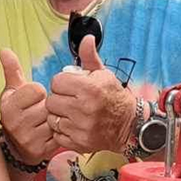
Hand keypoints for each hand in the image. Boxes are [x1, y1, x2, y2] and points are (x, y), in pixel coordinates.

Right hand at [0, 48, 54, 164]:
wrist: (15, 145)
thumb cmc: (17, 112)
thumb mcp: (13, 91)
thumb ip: (12, 70)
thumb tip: (4, 50)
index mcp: (9, 106)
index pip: (36, 89)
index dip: (38, 92)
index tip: (32, 98)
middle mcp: (15, 123)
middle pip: (47, 105)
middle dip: (47, 106)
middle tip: (40, 110)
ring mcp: (27, 139)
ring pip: (54, 120)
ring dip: (54, 119)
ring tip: (45, 121)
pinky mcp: (40, 151)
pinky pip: (59, 135)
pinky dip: (58, 132)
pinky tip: (49, 132)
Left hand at [45, 35, 136, 153]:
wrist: (129, 125)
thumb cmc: (113, 96)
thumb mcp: (103, 74)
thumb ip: (89, 57)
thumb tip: (87, 38)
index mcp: (89, 89)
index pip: (56, 82)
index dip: (62, 82)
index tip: (71, 86)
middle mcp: (84, 109)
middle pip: (51, 101)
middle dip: (59, 98)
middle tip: (70, 100)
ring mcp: (81, 128)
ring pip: (52, 118)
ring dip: (58, 115)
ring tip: (71, 112)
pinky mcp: (79, 143)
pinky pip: (57, 134)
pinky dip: (62, 130)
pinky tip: (73, 125)